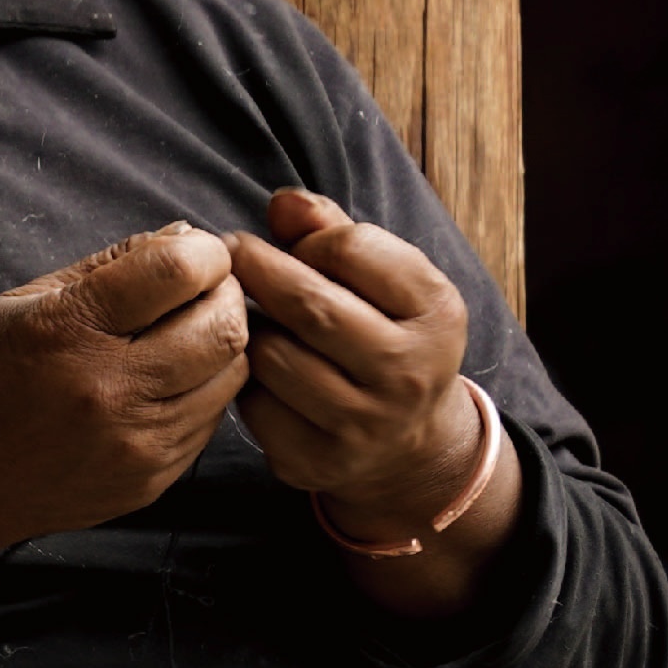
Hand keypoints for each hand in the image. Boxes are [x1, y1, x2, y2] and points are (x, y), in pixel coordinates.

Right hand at [0, 224, 248, 554]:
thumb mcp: (29, 299)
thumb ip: (114, 264)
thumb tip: (188, 236)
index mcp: (73, 328)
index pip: (179, 270)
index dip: (205, 250)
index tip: (196, 252)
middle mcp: (111, 389)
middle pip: (224, 325)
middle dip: (226, 293)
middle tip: (204, 289)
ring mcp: (137, 443)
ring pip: (231, 376)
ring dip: (223, 343)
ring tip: (188, 334)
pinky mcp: (151, 480)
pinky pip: (210, 420)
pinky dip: (204, 390)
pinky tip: (169, 381)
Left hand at [227, 190, 518, 605]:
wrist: (409, 443)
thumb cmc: (385, 335)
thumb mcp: (384, 280)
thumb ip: (333, 231)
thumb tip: (282, 204)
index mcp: (437, 314)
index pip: (352, 248)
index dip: (310, 240)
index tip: (294, 244)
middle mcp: (408, 373)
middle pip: (308, 304)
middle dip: (257, 269)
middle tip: (229, 253)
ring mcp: (365, 426)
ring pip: (273, 356)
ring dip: (250, 328)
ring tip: (248, 315)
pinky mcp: (319, 462)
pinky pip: (255, 405)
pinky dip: (245, 381)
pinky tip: (256, 369)